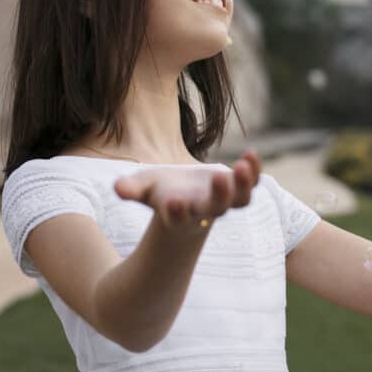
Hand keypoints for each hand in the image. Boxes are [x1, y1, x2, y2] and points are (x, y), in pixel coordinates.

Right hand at [112, 151, 262, 231]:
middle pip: (216, 208)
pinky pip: (251, 184)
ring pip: (240, 200)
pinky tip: (251, 154)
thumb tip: (117, 188)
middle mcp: (204, 211)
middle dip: (219, 194)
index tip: (174, 202)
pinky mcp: (238, 190)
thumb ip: (131, 190)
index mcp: (179, 213)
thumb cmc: (161, 192)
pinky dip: (254, 171)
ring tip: (243, 164)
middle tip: (220, 176)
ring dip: (245, 184)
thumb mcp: (143, 188)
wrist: (186, 199)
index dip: (178, 212)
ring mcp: (224, 202)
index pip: (179, 217)